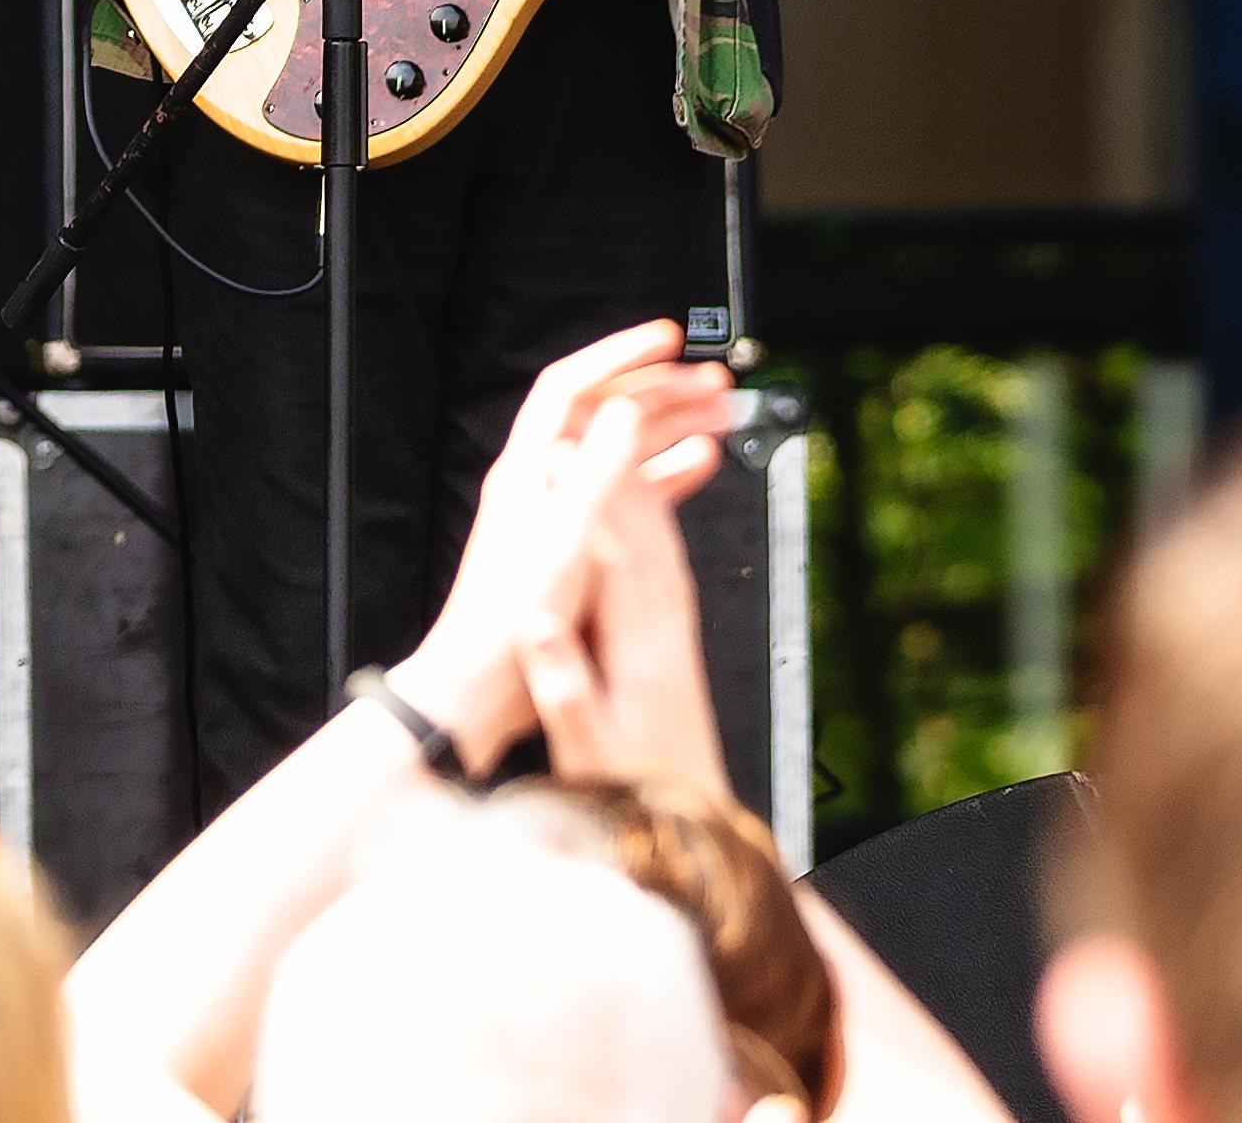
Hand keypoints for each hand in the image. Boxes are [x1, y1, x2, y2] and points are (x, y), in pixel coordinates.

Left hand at [394, 321, 735, 760]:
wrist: (479, 685)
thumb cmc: (512, 625)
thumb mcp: (564, 542)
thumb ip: (596, 474)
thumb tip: (622, 411)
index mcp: (531, 472)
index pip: (571, 386)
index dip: (618, 355)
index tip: (665, 342)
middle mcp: (540, 483)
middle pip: (603, 414)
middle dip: (658, 391)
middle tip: (710, 385)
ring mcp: (556, 512)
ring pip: (619, 450)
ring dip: (667, 429)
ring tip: (717, 420)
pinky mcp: (571, 543)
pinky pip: (624, 491)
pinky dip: (660, 475)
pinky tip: (694, 472)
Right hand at [517, 449, 737, 801]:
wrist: (704, 830)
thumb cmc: (639, 795)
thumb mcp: (590, 752)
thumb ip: (565, 689)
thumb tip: (538, 628)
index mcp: (639, 653)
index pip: (613, 556)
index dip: (588, 496)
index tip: (562, 448)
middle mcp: (666, 635)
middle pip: (647, 532)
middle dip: (623, 465)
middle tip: (598, 412)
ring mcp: (679, 638)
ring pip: (664, 543)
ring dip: (649, 485)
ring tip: (629, 440)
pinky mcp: (681, 647)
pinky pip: (671, 568)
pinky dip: (657, 526)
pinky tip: (651, 510)